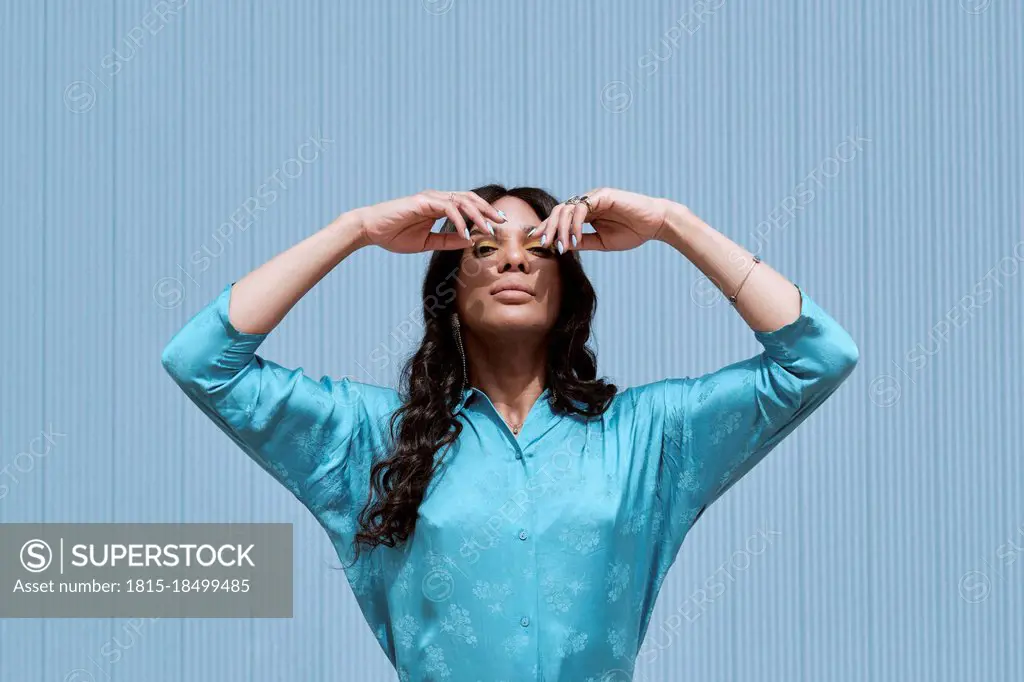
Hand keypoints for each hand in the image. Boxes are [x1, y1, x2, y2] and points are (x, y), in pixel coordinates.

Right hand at [353, 190, 505, 253]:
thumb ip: (447, 240)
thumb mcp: (427, 242)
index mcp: (438, 205)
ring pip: (462, 202)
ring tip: (488, 230)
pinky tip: (466, 233)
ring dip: (478, 216)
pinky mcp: (423, 201)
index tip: (497, 225)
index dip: (484, 213)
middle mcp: (437, 198)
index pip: (467, 205)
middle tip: (502, 223)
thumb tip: (469, 241)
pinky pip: (448, 208)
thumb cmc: (395, 235)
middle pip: (470, 199)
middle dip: (488, 210)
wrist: (371, 230)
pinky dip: (460, 220)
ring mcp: (431, 197)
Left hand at [531, 187, 679, 252]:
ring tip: (561, 246)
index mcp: (586, 212)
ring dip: (560, 228)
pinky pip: (581, 208)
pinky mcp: (602, 195)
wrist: (655, 224)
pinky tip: (575, 238)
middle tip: (543, 244)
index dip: (548, 228)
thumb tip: (562, 246)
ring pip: (566, 209)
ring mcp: (594, 197)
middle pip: (559, 211)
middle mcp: (587, 202)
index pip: (561, 218)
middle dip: (548, 228)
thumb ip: (583, 241)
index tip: (538, 242)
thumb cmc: (632, 232)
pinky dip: (574, 224)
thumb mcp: (602, 242)